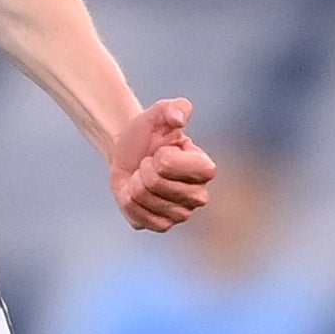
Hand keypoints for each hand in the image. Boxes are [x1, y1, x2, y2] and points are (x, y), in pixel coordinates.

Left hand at [108, 96, 214, 230]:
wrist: (129, 152)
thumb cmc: (149, 132)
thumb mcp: (160, 113)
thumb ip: (174, 108)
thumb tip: (179, 118)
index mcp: (205, 168)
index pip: (170, 165)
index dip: (159, 156)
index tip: (162, 151)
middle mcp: (199, 196)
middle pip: (154, 183)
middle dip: (144, 169)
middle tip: (150, 164)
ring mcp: (181, 214)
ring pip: (143, 199)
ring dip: (135, 184)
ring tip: (144, 177)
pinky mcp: (162, 226)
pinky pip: (138, 217)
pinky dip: (129, 202)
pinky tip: (138, 194)